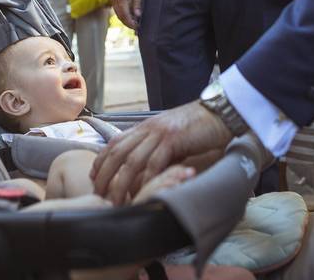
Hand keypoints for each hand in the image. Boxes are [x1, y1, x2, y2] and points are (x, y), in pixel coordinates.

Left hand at [90, 101, 232, 205]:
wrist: (219, 112)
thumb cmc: (197, 126)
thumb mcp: (170, 135)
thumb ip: (156, 148)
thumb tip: (145, 170)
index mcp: (145, 127)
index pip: (115, 142)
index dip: (101, 160)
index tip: (93, 176)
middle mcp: (148, 129)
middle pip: (117, 153)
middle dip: (105, 175)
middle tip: (98, 194)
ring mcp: (160, 133)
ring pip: (132, 160)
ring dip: (121, 183)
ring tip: (116, 201)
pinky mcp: (174, 139)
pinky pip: (155, 162)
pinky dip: (146, 179)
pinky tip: (142, 193)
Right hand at [109, 0, 142, 28]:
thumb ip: (137, 3)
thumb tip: (137, 16)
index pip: (125, 14)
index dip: (131, 22)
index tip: (136, 27)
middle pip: (120, 15)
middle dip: (127, 23)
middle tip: (135, 27)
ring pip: (117, 13)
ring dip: (124, 19)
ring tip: (132, 22)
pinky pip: (116, 8)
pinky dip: (121, 13)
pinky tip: (127, 15)